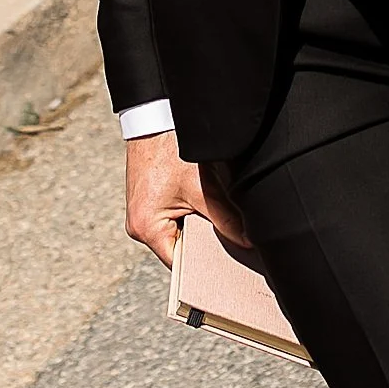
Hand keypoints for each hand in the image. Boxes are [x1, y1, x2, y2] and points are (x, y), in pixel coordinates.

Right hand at [123, 129, 247, 268]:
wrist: (153, 118)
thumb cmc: (170, 150)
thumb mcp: (202, 188)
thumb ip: (225, 218)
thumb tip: (248, 242)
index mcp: (147, 229)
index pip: (181, 264)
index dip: (207, 267)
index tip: (231, 269)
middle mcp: (140, 227)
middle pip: (181, 250)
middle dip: (206, 248)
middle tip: (234, 249)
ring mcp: (144, 215)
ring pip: (181, 234)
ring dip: (200, 229)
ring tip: (223, 227)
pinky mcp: (151, 203)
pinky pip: (176, 220)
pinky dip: (193, 216)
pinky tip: (210, 211)